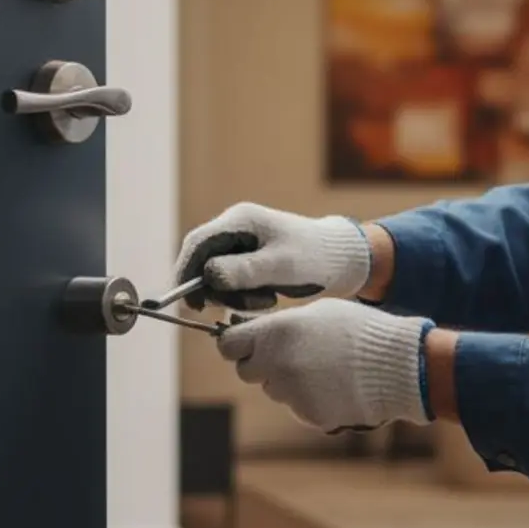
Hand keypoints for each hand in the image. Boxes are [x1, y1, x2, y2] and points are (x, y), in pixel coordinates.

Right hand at [173, 202, 371, 311]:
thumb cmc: (315, 258)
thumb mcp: (281, 266)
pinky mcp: (249, 260)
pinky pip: (232, 282)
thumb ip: (245, 270)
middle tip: (236, 307)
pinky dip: (244, 296)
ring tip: (266, 302)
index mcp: (241, 220)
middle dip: (215, 289)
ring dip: (234, 296)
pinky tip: (268, 299)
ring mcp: (242, 244)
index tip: (188, 302)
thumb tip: (209, 276)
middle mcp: (236, 228)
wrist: (343, 260)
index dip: (185, 272)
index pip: (197, 243)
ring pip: (217, 276)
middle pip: (202, 261)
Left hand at [216, 298, 433, 431]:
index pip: (228, 345)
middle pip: (247, 371)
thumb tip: (253, 329)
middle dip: (262, 365)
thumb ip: (281, 324)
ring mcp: (291, 393)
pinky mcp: (307, 414)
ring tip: (324, 370)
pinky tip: (334, 386)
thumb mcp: (318, 312)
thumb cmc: (360, 330)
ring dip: (288, 382)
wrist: (397, 365)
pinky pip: (297, 407)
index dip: (236, 344)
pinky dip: (309, 399)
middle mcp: (277, 364)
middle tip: (292, 357)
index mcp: (276, 333)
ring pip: (273, 390)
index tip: (245, 344)